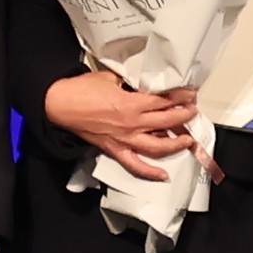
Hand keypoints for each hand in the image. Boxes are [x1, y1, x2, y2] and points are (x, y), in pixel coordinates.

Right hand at [45, 69, 197, 169]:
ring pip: (157, 147)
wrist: (60, 104)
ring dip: (176, 143)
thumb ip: (130, 82)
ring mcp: (124, 139)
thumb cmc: (82, 89)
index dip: (180, 98)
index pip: (164, 102)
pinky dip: (150, 172)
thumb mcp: (110, 77)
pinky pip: (135, 165)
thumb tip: (141, 84)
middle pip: (167, 122)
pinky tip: (163, 175)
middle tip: (192, 112)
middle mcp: (132, 124)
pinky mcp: (115, 149)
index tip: (189, 95)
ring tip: (187, 139)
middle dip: (184, 116)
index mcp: (132, 103)